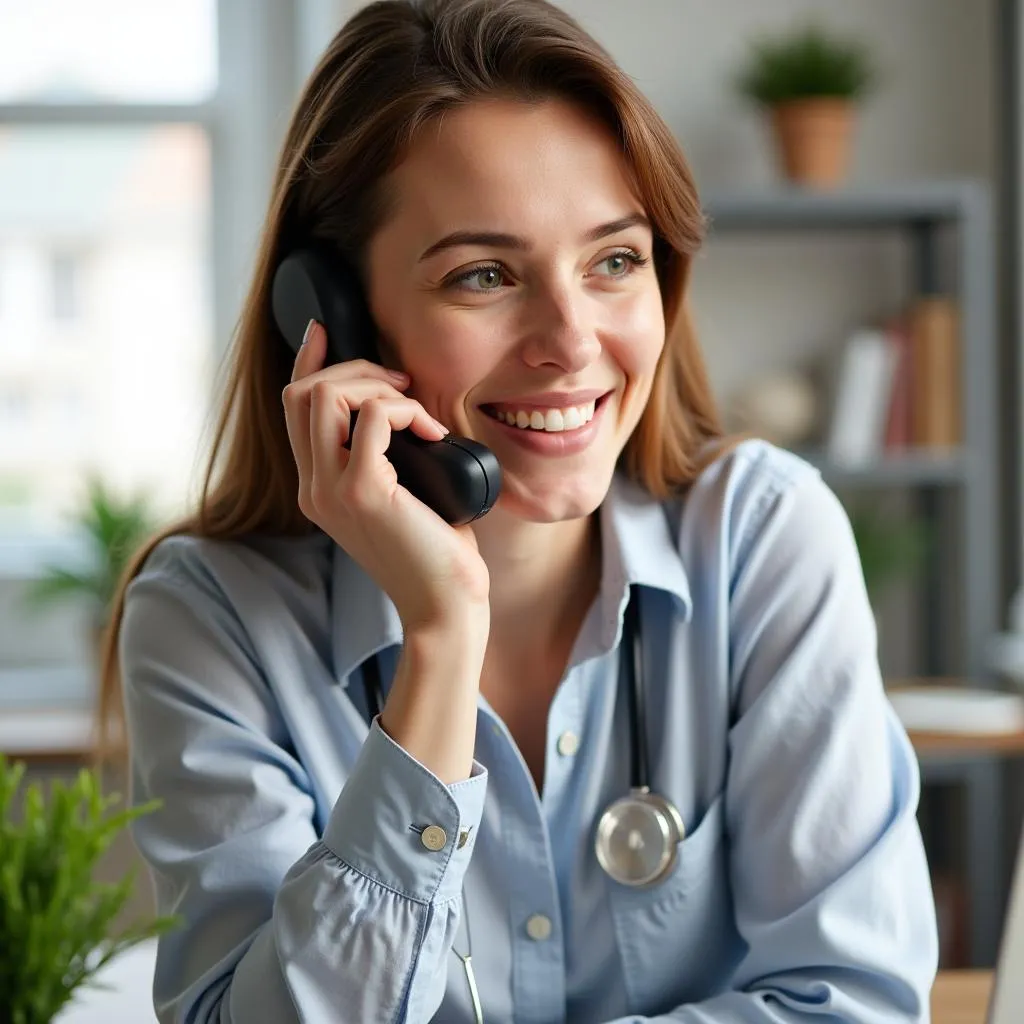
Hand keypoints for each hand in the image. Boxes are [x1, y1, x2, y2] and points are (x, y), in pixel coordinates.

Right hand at [282, 320, 490, 633]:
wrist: (444, 608)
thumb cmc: (435, 554)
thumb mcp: (401, 497)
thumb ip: (385, 459)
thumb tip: (404, 410)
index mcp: (318, 489)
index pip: (294, 409)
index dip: (306, 362)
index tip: (323, 331)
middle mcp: (314, 489)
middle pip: (303, 393)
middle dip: (354, 369)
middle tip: (402, 384)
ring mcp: (332, 491)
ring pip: (326, 395)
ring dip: (377, 385)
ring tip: (417, 409)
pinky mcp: (363, 492)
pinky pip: (376, 416)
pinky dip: (408, 410)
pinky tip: (434, 434)